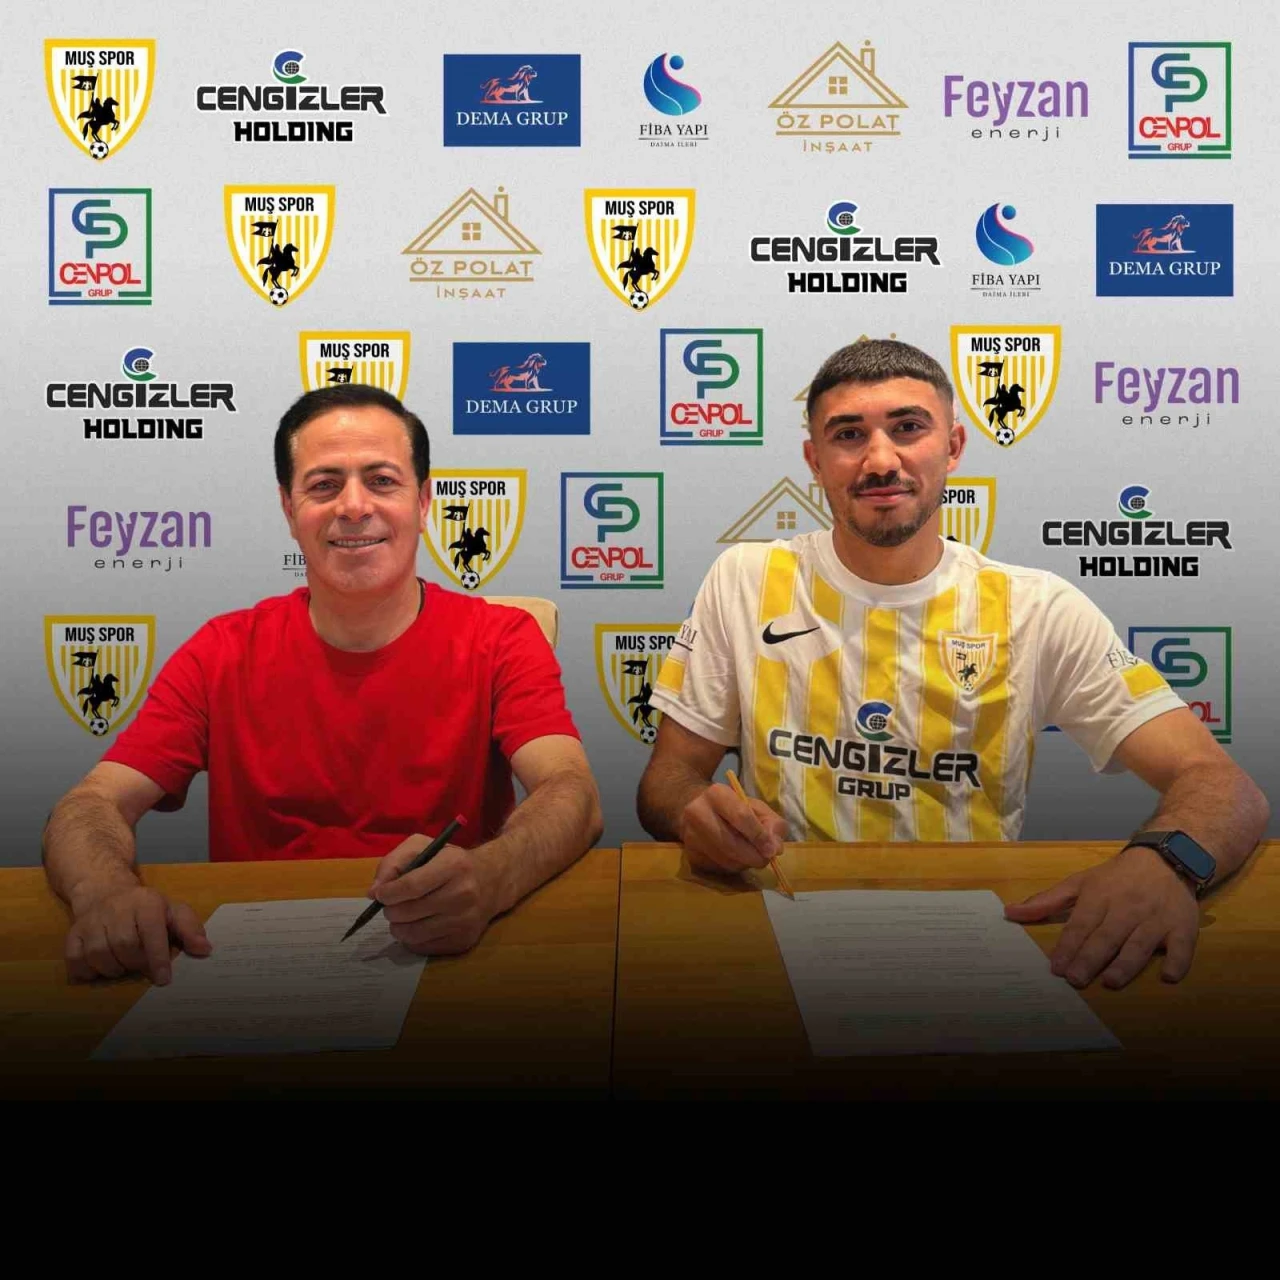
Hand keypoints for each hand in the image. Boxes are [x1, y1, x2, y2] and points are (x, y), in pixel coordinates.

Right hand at [65, 884, 211, 985]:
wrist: (105, 890)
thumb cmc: (146, 908)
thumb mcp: (172, 911)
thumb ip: (190, 929)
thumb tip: (204, 950)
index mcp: (146, 903)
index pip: (151, 931)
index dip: (157, 958)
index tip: (163, 979)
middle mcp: (117, 909)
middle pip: (124, 945)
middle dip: (136, 963)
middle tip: (142, 966)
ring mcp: (91, 921)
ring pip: (99, 954)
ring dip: (113, 969)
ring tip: (123, 966)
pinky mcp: (72, 933)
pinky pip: (74, 959)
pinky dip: (86, 971)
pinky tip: (98, 970)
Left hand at [370, 836, 498, 955]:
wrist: (492, 881)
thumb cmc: (451, 861)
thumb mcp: (424, 847)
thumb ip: (393, 862)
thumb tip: (374, 893)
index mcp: (454, 865)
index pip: (411, 886)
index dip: (388, 893)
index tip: (380, 894)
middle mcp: (463, 894)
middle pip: (408, 912)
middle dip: (390, 910)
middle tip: (392, 905)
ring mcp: (465, 921)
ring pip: (412, 934)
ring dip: (398, 926)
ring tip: (402, 916)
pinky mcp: (463, 941)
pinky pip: (423, 948)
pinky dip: (412, 939)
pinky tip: (418, 924)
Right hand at [679, 783, 788, 874]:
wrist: (696, 809)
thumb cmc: (732, 807)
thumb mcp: (756, 806)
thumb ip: (772, 823)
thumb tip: (775, 848)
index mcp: (717, 794)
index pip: (741, 817)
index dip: (759, 836)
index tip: (772, 850)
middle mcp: (697, 813)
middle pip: (731, 844)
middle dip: (754, 856)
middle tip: (766, 859)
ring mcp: (690, 835)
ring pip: (725, 860)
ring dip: (745, 863)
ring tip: (751, 855)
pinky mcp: (690, 854)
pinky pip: (718, 869)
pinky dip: (733, 867)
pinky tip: (735, 857)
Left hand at [1004, 846, 1199, 988]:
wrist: (1166, 859)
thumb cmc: (1116, 877)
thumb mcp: (1079, 883)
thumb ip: (1047, 901)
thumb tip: (1010, 913)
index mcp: (1100, 896)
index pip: (1080, 924)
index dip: (1068, 946)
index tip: (1056, 967)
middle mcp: (1127, 908)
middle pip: (1107, 936)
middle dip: (1090, 958)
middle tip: (1076, 979)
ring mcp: (1156, 918)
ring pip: (1140, 943)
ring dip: (1127, 963)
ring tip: (1111, 981)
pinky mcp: (1183, 926)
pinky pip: (1182, 946)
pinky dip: (1177, 961)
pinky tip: (1168, 976)